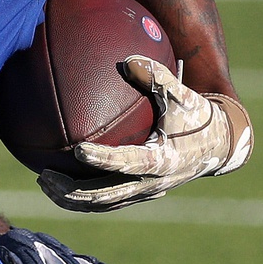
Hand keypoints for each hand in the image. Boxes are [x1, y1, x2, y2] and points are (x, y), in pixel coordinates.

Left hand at [38, 56, 253, 211]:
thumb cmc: (198, 118)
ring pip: (102, 204)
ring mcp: (144, 193)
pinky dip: (82, 197)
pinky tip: (60, 182)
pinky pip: (107, 201)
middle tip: (44, 175)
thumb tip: (129, 59)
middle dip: (71, 190)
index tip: (78, 150)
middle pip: (105, 195)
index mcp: (162, 160)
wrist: (218, 146)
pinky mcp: (139, 194)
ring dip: (71, 198)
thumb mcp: (183, 96)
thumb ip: (158, 77)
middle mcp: (151, 183)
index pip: (127, 163)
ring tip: (44, 182)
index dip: (103, 159)